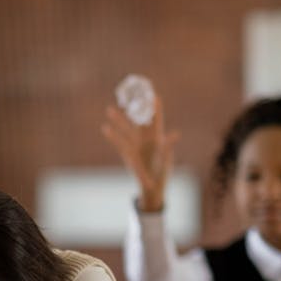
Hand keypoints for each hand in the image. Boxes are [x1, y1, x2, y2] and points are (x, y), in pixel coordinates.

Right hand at [101, 94, 178, 211]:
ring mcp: (136, 145)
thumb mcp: (165, 158)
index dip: (155, 108)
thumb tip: (175, 135)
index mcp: (156, 139)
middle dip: (136, 108)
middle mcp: (146, 140)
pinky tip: (104, 128)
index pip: (156, 120)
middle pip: (140, 120)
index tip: (154, 95)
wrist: (153, 186)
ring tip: (109, 109)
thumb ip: (168, 146)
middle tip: (132, 94)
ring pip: (126, 129)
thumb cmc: (161, 172)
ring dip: (118, 120)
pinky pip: (118, 143)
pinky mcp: (128, 154)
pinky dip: (112, 136)